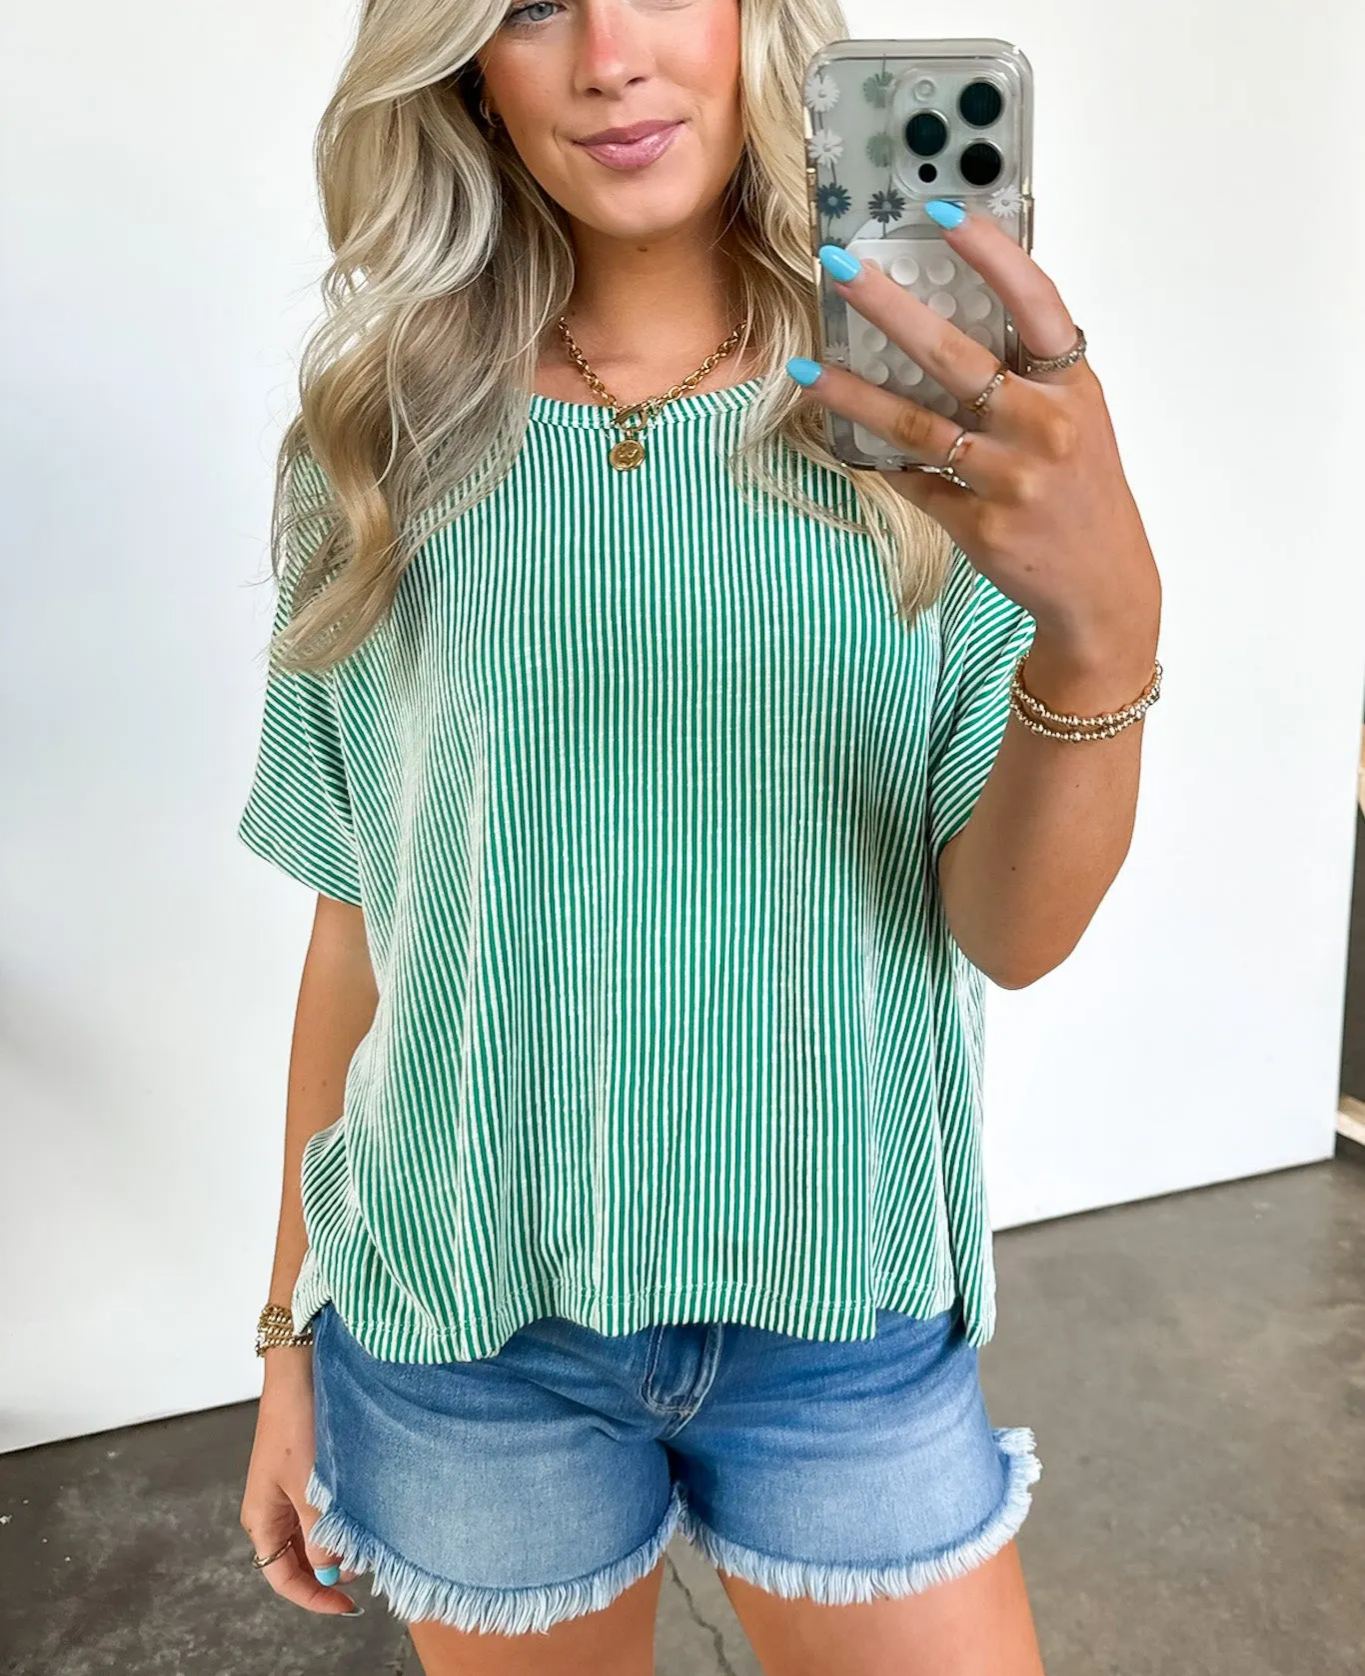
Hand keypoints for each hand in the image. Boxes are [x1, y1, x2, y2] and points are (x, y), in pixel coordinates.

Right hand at [239, 1352, 362, 1615]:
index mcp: (262, 1519)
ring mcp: (289, 1491)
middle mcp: (272, 1510)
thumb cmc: (298, 1422)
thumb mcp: (311, 1483)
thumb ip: (320, 1530)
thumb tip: (332, 1570)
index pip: (284, 1578)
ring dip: (338, 1543)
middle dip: (331, 1569)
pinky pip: (322, 1510)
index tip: (350, 1605)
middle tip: (368, 1565)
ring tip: (370, 1540)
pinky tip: (364, 1515)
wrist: (300, 1369)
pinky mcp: (307, 1472)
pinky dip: (341, 1519)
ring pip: (313, 1535)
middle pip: (299, 1560)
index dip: (315, 1596)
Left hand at [789, 206, 1160, 662]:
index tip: (943, 212)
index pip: (1035, 302)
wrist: (1101, 585)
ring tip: (806, 368)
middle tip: (836, 269)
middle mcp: (1045, 426)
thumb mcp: (1080, 416)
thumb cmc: (1083, 489)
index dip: (991, 253)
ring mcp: (1010, 479)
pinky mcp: (979, 524)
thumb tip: (955, 310)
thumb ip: (1032, 369)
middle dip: (887, 307)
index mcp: (1073, 385)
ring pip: (915, 425)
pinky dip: (878, 460)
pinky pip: (914, 481)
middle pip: (953, 355)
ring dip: (853, 393)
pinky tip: (839, 440)